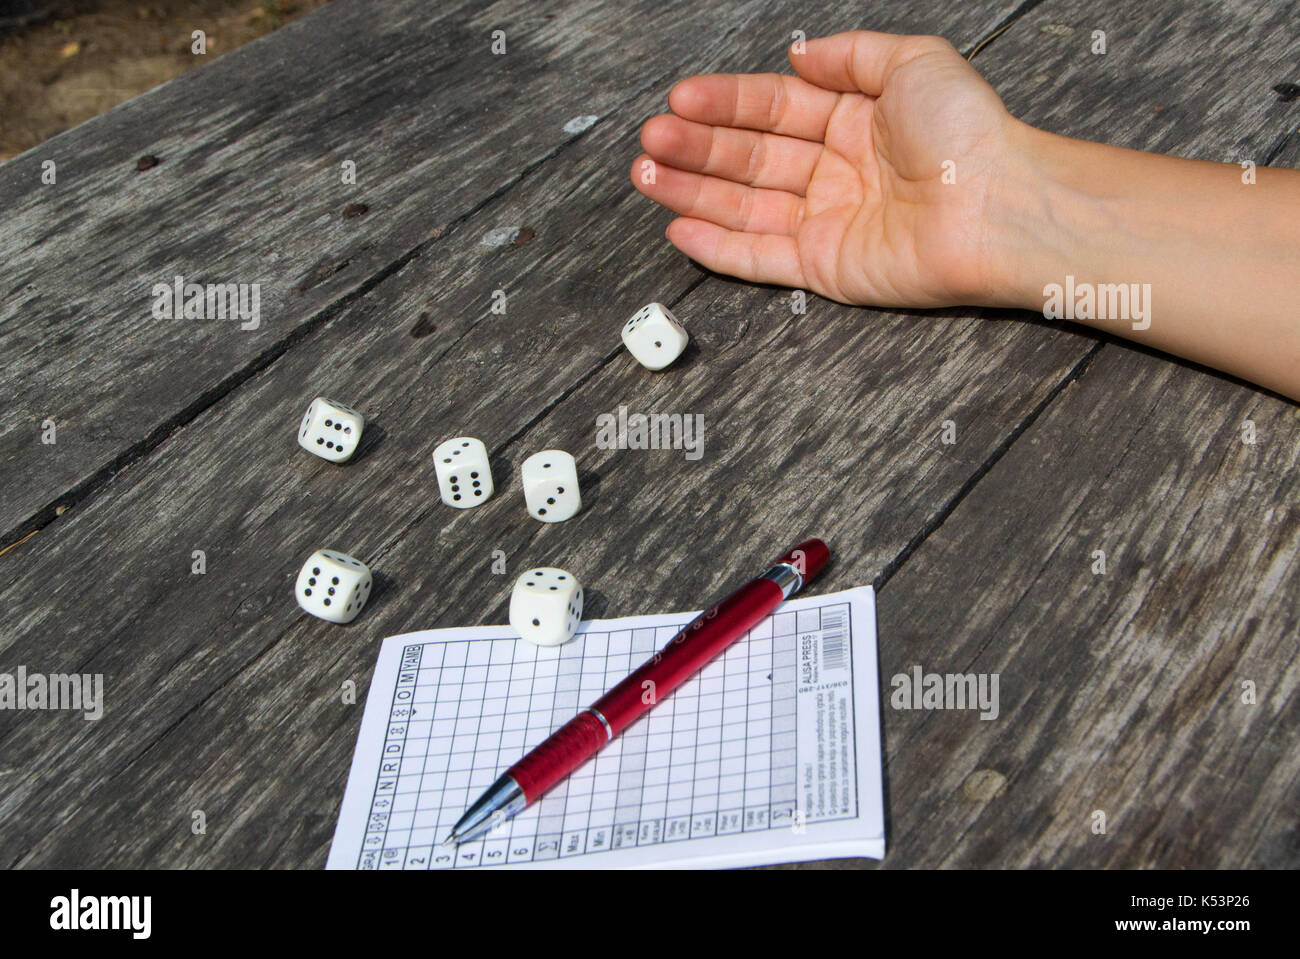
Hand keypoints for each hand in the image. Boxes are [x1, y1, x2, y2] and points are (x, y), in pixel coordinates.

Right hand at [631, 30, 1020, 306]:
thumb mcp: (915, 61)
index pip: (773, 109)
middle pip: (749, 158)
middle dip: (696, 147)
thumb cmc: (971, 136)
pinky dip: (718, 247)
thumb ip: (850, 54)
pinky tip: (680, 227)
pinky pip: (760, 258)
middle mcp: (837, 172)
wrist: (999, 207)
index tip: (682, 99)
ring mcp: (829, 221)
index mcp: (855, 122)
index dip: (725, 104)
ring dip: (692, 191)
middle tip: (653, 140)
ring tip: (648, 176)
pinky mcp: (826, 268)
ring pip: (744, 206)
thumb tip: (799, 54)